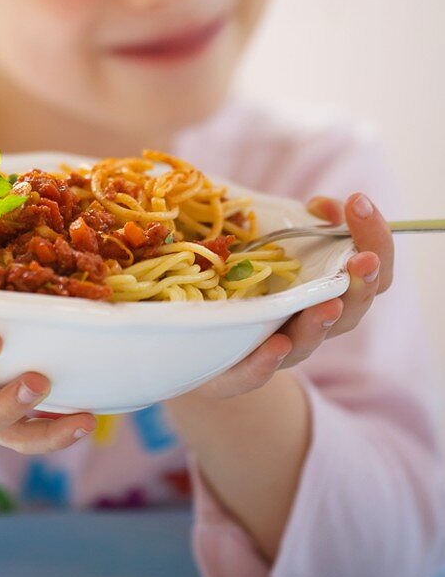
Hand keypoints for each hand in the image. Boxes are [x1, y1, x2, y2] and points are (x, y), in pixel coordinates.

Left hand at [187, 192, 393, 400]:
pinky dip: (266, 362)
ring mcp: (278, 349)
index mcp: (330, 290)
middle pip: (351, 310)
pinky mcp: (235, 372)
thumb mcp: (274, 239)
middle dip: (360, 284)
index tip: (358, 202)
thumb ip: (300, 220)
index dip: (374, 238)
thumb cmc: (250, 282)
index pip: (370, 270)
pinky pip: (253, 374)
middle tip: (364, 260)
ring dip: (320, 323)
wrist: (202, 342)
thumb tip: (322, 207)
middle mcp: (312, 322)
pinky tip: (276, 344)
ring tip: (328, 305)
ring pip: (307, 342)